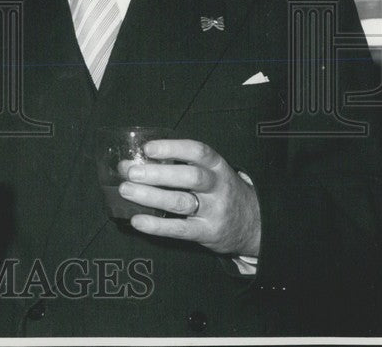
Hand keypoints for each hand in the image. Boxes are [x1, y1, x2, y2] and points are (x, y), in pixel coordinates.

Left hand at [117, 139, 260, 256]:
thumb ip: (178, 165)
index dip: (172, 148)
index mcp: (217, 166)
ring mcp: (214, 211)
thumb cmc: (220, 192)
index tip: (148, 148)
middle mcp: (218, 186)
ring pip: (181, 202)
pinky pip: (180, 229)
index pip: (198, 151)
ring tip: (127, 190)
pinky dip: (157, 225)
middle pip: (190, 177)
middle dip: (158, 173)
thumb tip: (131, 163)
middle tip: (131, 172)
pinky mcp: (207, 233)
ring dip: (151, 196)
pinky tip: (138, 220)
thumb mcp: (210, 173)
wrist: (254, 224)